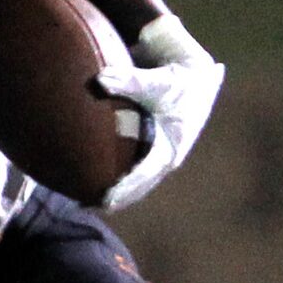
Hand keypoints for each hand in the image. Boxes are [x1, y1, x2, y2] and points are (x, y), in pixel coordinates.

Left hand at [97, 13, 223, 209]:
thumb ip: (129, 81)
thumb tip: (101, 78)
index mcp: (172, 144)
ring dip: (118, 196)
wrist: (196, 75)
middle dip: (118, 198)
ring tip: (87, 204)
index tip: (106, 199)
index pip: (146, 172)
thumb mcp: (157, 81)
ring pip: (140, 183)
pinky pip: (138, 174)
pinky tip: (98, 190)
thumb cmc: (178, 80)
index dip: (126, 187)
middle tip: (87, 206)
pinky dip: (121, 184)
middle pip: (142, 185)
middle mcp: (169, 155)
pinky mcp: (156, 152)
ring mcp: (163, 156)